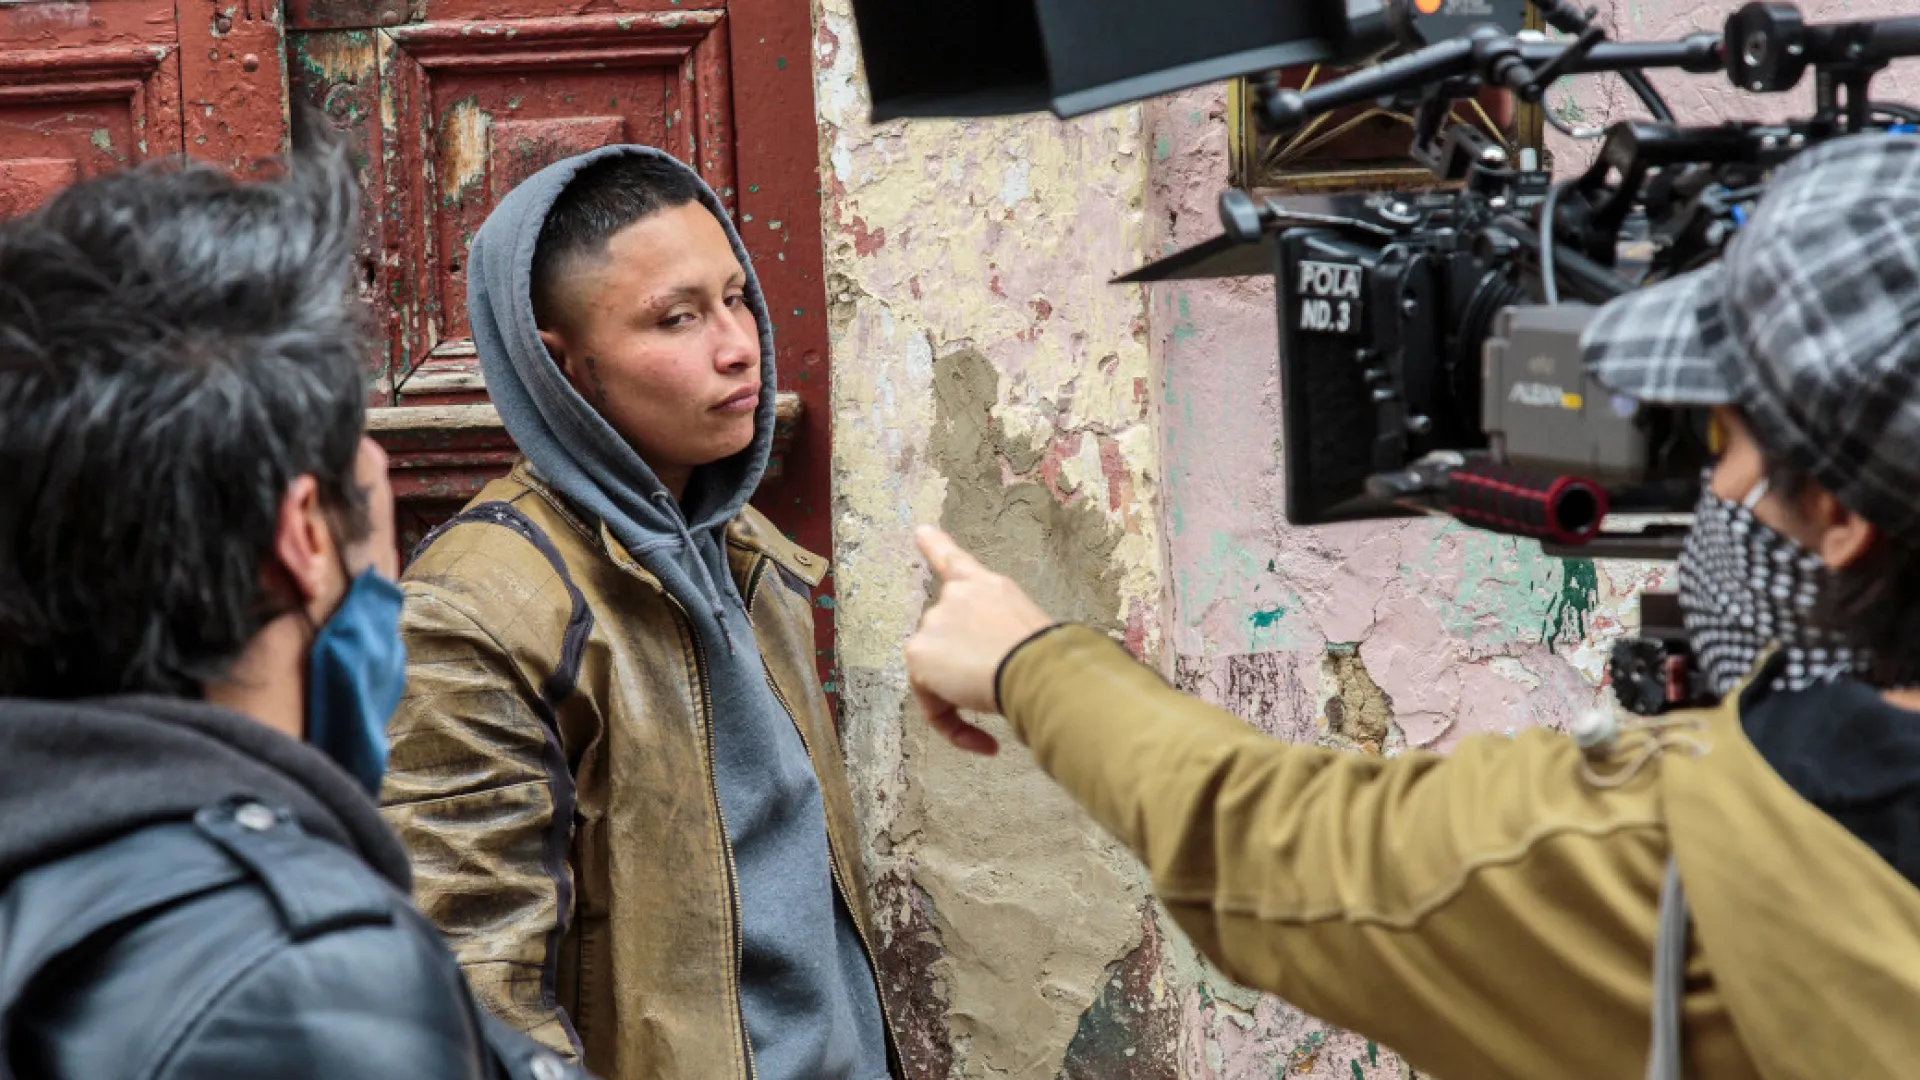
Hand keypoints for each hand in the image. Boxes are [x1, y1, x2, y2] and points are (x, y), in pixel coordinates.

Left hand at [906, 526, 1057, 754]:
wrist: (1037, 668)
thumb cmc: (1053, 656)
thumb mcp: (1030, 630)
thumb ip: (1003, 636)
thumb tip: (999, 665)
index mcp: (987, 587)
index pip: (955, 561)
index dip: (934, 544)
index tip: (919, 530)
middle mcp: (955, 596)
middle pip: (945, 639)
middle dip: (965, 670)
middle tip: (997, 693)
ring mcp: (934, 622)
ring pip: (937, 673)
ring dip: (961, 698)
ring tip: (998, 712)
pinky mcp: (919, 655)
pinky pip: (930, 703)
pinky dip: (953, 726)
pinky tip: (986, 743)